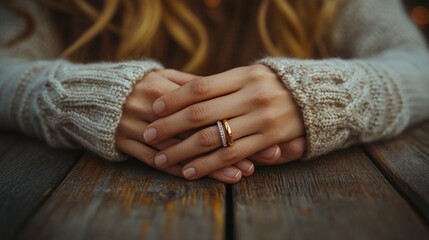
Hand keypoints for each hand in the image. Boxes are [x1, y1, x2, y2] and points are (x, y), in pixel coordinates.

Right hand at [115, 69, 254, 182]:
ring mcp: (136, 128)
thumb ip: (192, 87)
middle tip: (252, 165)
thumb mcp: (163, 77)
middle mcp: (150, 109)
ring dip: (209, 166)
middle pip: (195, 133)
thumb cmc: (139, 85)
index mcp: (164, 89)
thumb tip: (227, 94)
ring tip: (235, 176)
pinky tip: (198, 178)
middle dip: (227, 150)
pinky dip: (178, 170)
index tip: (258, 138)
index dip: (232, 125)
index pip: (205, 110)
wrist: (94, 95)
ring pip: (178, 151)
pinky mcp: (124, 143)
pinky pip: (154, 160)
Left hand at [144, 64, 304, 179]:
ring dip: (183, 151)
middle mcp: (252, 96)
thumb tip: (181, 97)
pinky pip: (232, 156)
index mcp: (244, 75)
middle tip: (148, 134)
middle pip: (201, 113)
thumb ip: (221, 85)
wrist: (316, 97)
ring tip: (161, 159)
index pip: (200, 87)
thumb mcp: (251, 76)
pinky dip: (207, 165)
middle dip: (170, 126)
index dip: (174, 98)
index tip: (154, 108)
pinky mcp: (269, 140)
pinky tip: (188, 171)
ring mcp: (261, 119)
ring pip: (213, 139)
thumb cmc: (273, 85)